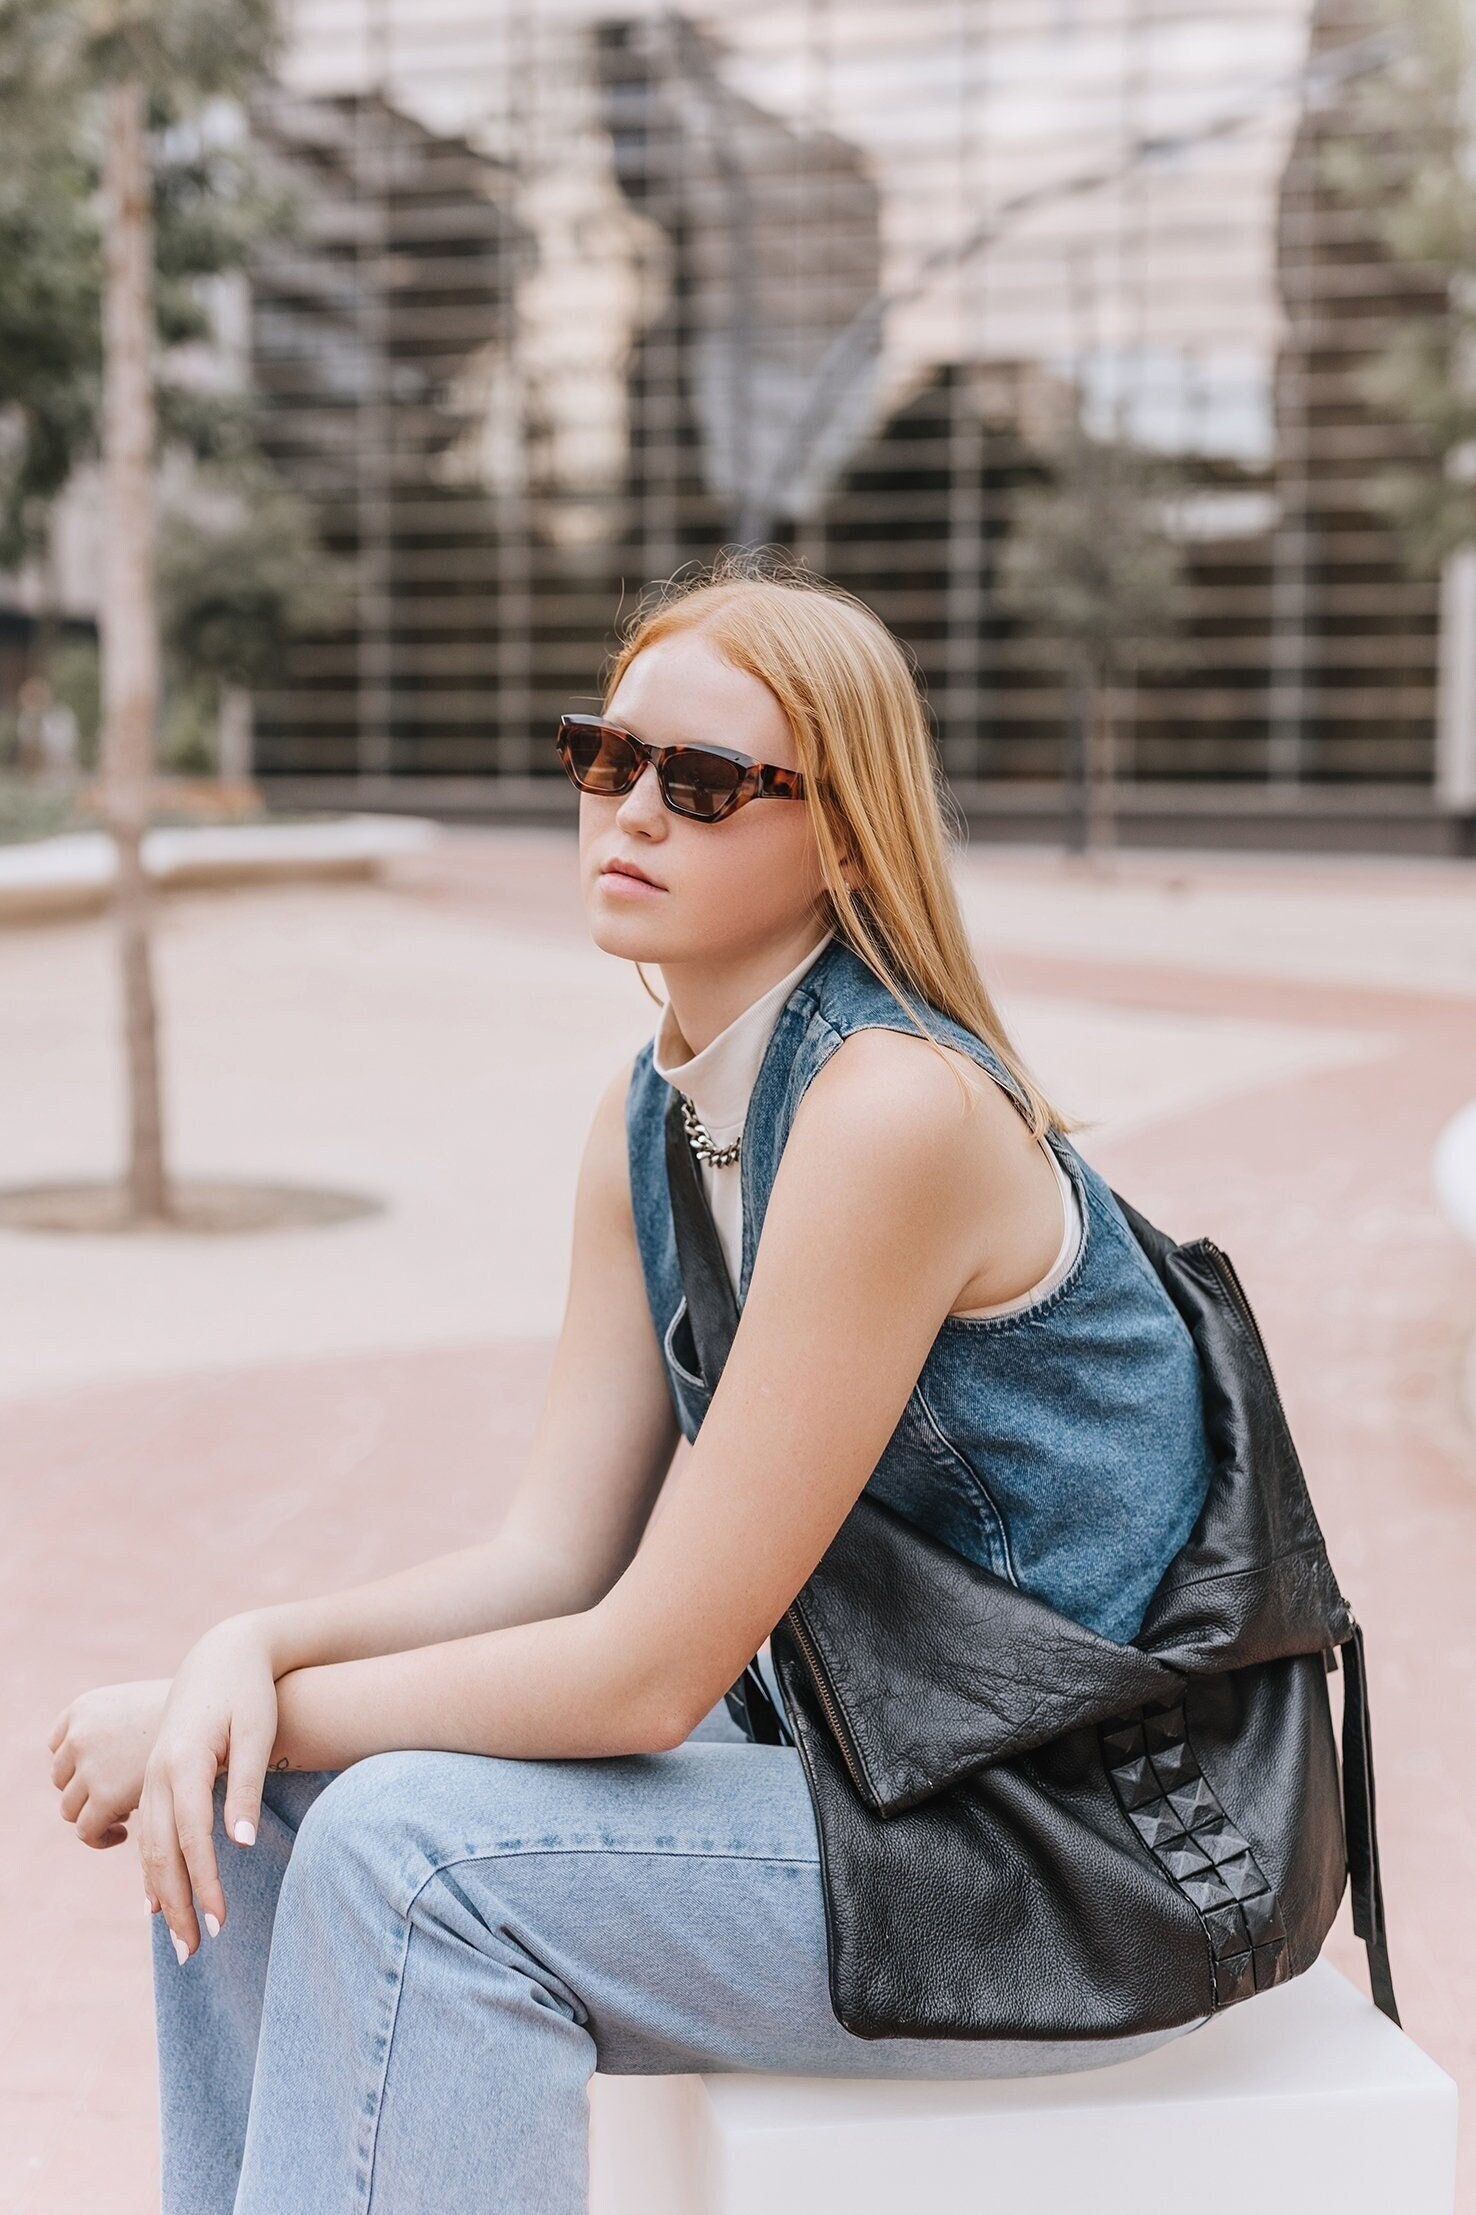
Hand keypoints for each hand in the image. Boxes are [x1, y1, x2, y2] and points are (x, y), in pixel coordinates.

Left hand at [47, 1678, 172, 1847]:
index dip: (78, 1766)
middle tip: (118, 1802)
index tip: (104, 1777)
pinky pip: (86, 1830)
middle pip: (62, 1779)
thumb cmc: (187, 1712)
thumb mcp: (140, 1709)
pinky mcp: (104, 1797)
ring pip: (70, 1808)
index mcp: (83, 1707)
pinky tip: (125, 1833)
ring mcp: (89, 1766)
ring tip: (125, 1817)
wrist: (214, 1719)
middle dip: (86, 1793)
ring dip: (93, 1815)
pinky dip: (99, 1836)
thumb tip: (102, 1756)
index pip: (59, 1745)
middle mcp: (79, 1735)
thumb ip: (114, 1730)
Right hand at [137, 1615, 280, 1961]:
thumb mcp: (256, 1732)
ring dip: (162, 1893)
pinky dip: (152, 1867)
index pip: (192, 1837)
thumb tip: (238, 1846)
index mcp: (185, 1760)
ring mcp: (151, 1774)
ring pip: (149, 1845)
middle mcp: (159, 1771)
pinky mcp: (155, 1775)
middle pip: (161, 1851)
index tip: (220, 1925)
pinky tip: (158, 1899)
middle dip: (177, 1904)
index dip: (205, 1884)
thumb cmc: (249, 1691)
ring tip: (180, 1937)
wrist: (224, 1653)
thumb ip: (246, 1786)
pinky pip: (147, 1831)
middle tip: (193, 1952)